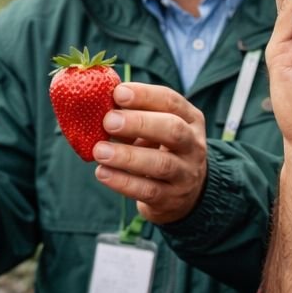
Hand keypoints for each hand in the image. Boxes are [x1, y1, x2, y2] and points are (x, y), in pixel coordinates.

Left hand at [90, 82, 207, 223]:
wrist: (182, 195)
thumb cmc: (159, 151)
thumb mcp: (154, 129)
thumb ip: (132, 116)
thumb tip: (98, 103)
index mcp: (189, 119)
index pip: (171, 102)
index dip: (145, 95)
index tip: (118, 93)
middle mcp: (193, 145)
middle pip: (173, 130)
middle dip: (139, 123)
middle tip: (108, 121)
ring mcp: (186, 174)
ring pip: (161, 164)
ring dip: (127, 156)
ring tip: (99, 151)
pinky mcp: (172, 199)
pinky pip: (148, 191)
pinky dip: (122, 182)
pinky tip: (102, 173)